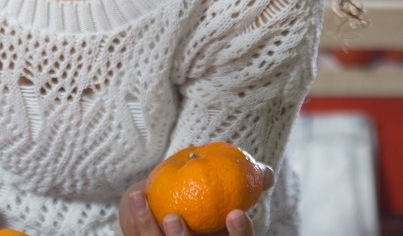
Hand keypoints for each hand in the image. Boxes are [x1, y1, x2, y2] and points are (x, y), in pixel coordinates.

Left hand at [117, 164, 274, 235]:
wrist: (176, 218)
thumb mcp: (230, 204)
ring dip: (147, 225)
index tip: (234, 213)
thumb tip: (267, 172)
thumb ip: (248, 187)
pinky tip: (135, 197)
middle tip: (172, 218)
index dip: (240, 234)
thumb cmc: (208, 209)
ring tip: (140, 199)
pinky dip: (135, 219)